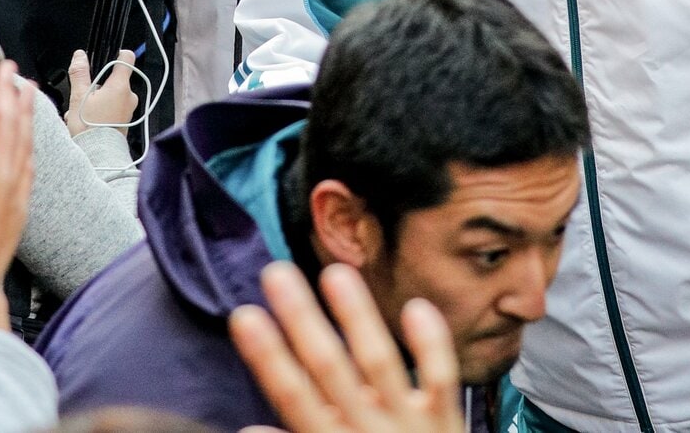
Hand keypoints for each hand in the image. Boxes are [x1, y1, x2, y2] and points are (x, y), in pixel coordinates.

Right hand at [66, 46, 135, 138]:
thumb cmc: (90, 129)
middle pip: (115, 80)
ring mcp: (129, 111)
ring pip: (113, 96)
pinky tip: (89, 122)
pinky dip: (103, 112)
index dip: (118, 54)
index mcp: (120, 86)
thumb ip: (80, 73)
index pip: (127, 58)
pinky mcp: (125, 124)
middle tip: (86, 95)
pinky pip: (114, 111)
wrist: (98, 157)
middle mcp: (129, 97)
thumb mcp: (79, 97)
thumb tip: (79, 56)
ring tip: (83, 112)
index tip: (109, 56)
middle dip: (100, 85)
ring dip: (99, 100)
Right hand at [231, 260, 465, 432]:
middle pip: (328, 370)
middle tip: (276, 273)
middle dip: (301, 322)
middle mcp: (366, 431)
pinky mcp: (444, 423)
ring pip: (379, 363)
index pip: (291, 397)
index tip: (245, 316)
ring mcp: (406, 424)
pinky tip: (416, 306)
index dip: (267, 358)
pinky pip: (441, 380)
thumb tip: (249, 428)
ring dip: (356, 319)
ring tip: (335, 272)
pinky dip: (431, 345)